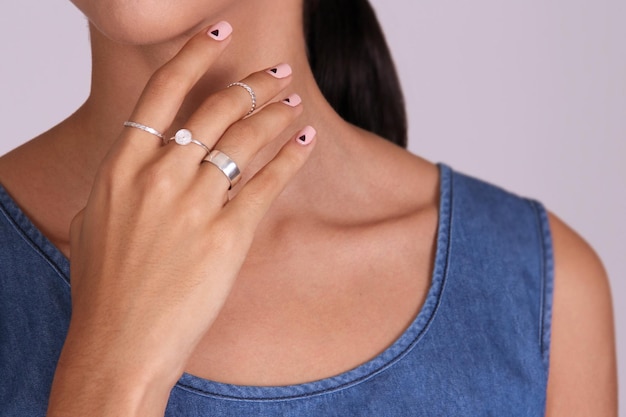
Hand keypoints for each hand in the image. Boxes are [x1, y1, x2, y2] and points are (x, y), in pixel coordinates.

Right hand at [47, 22, 315, 415]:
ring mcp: (194, 205)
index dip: (194, 54)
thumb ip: (119, 184)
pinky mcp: (227, 236)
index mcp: (121, 167)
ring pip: (245, 139)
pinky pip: (266, 184)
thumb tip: (137, 160)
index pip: (162, 92)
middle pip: (215, 109)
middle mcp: (159, 177)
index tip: (218, 31)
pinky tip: (304, 142)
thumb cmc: (104, 287)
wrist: (119, 342)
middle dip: (251, 82)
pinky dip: (290, 159)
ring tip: (295, 101)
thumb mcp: (95, 222)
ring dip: (276, 113)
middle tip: (276, 72)